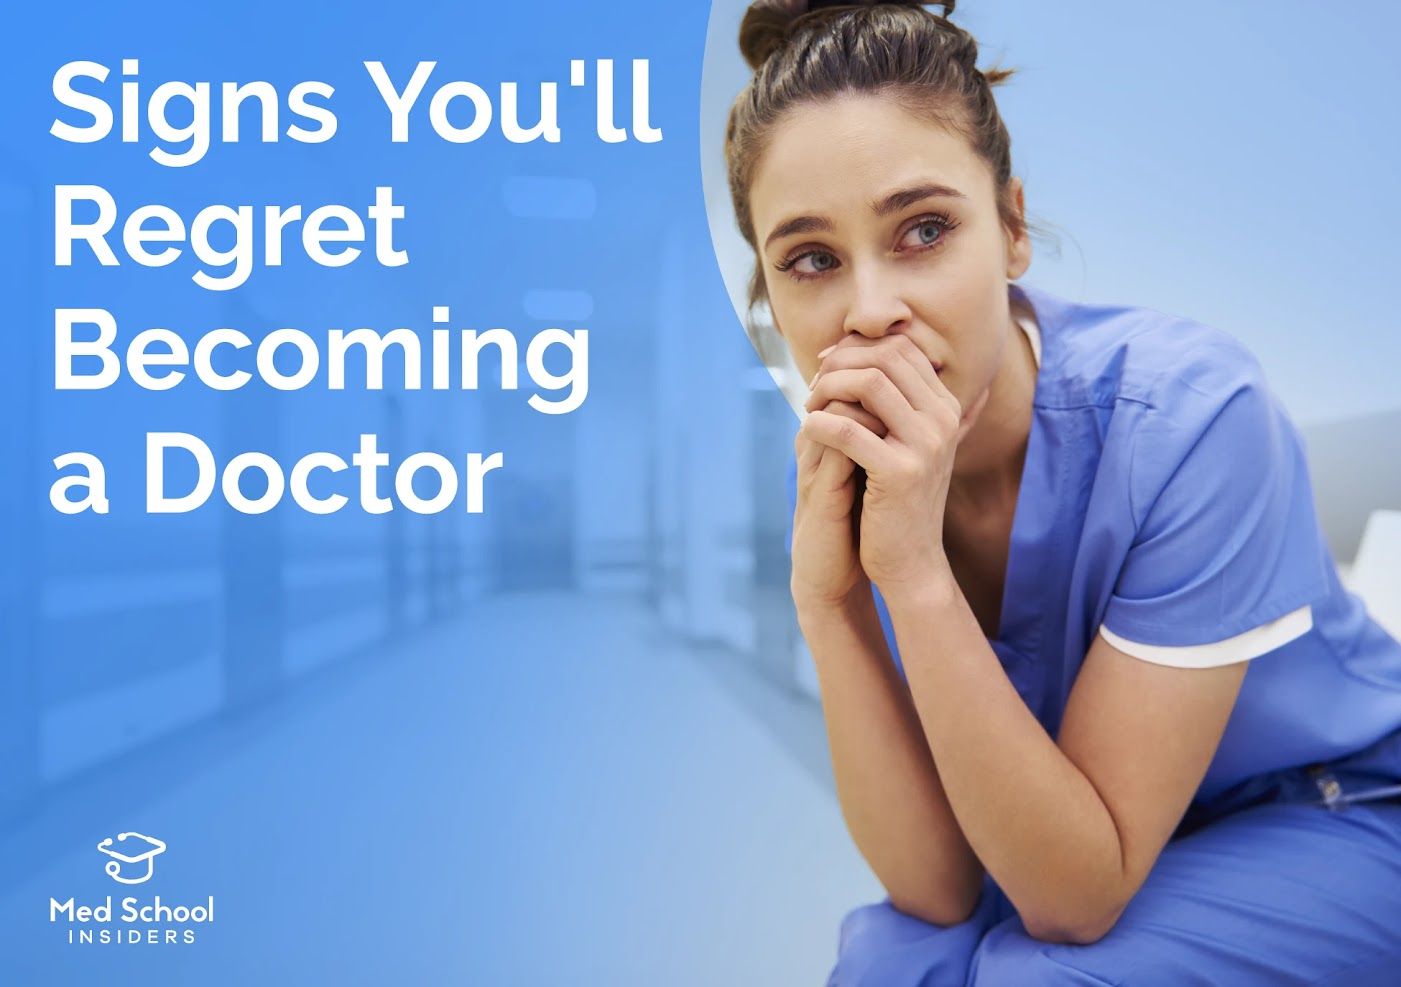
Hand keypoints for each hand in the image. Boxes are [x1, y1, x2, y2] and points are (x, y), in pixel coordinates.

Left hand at [801, 334, 988, 598]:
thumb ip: (894, 401)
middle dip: (840, 364)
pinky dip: (820, 423)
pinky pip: (848, 429)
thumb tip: (861, 353)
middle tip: (814, 386)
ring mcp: (926, 444)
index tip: (827, 365)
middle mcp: (943, 419)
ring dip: (828, 389)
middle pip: (885, 357)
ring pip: (868, 383)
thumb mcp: (904, 443)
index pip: (901, 348)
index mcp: (946, 407)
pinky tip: (807, 430)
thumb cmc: (896, 498)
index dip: (858, 348)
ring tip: (809, 408)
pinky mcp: (900, 472)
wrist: (910, 560)